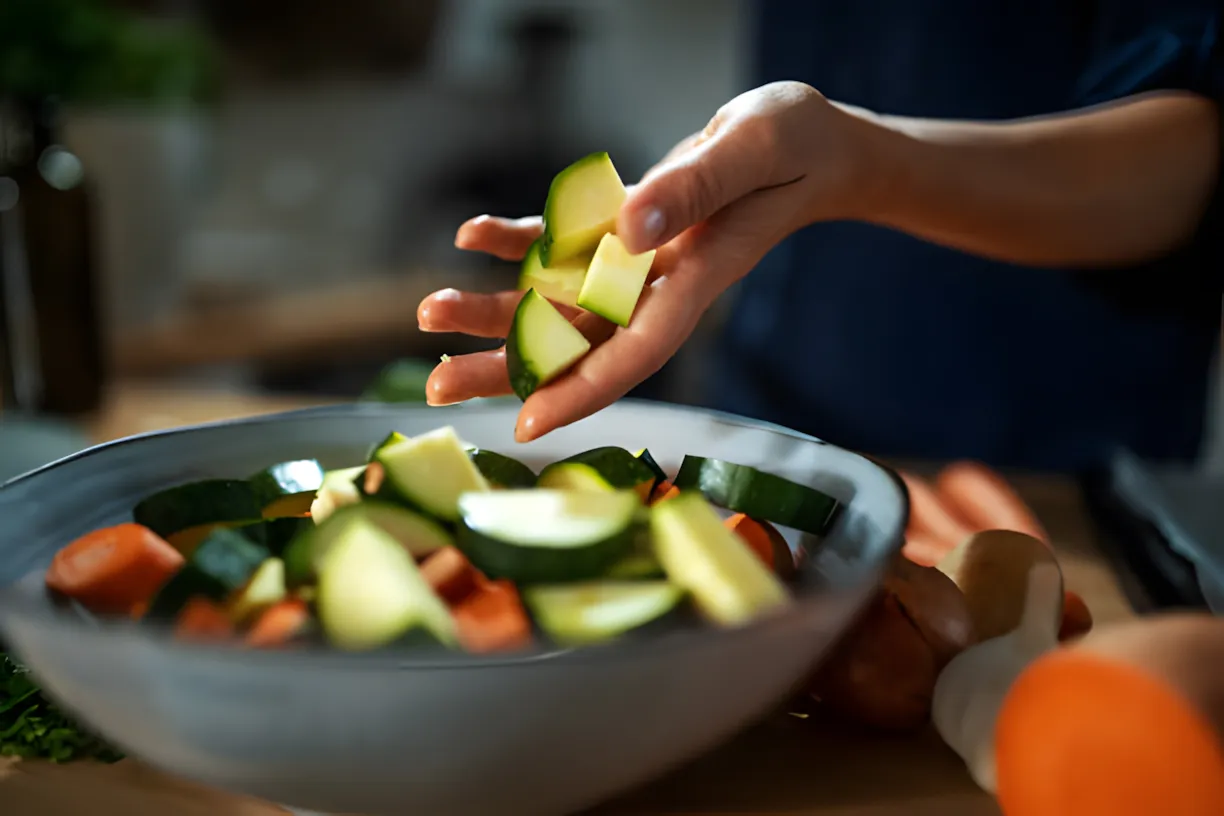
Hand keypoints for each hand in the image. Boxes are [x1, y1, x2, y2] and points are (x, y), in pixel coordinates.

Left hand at [418, 81, 883, 441]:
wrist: (809, 144)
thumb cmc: (796, 143)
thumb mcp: (754, 151)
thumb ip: (696, 189)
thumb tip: (630, 229)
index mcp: (697, 278)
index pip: (636, 350)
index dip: (582, 390)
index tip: (526, 423)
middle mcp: (659, 283)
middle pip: (577, 341)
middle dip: (508, 366)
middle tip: (437, 386)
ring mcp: (638, 260)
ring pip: (559, 301)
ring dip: (493, 311)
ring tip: (429, 314)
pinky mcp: (625, 230)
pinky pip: (563, 245)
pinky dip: (517, 242)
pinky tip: (470, 235)